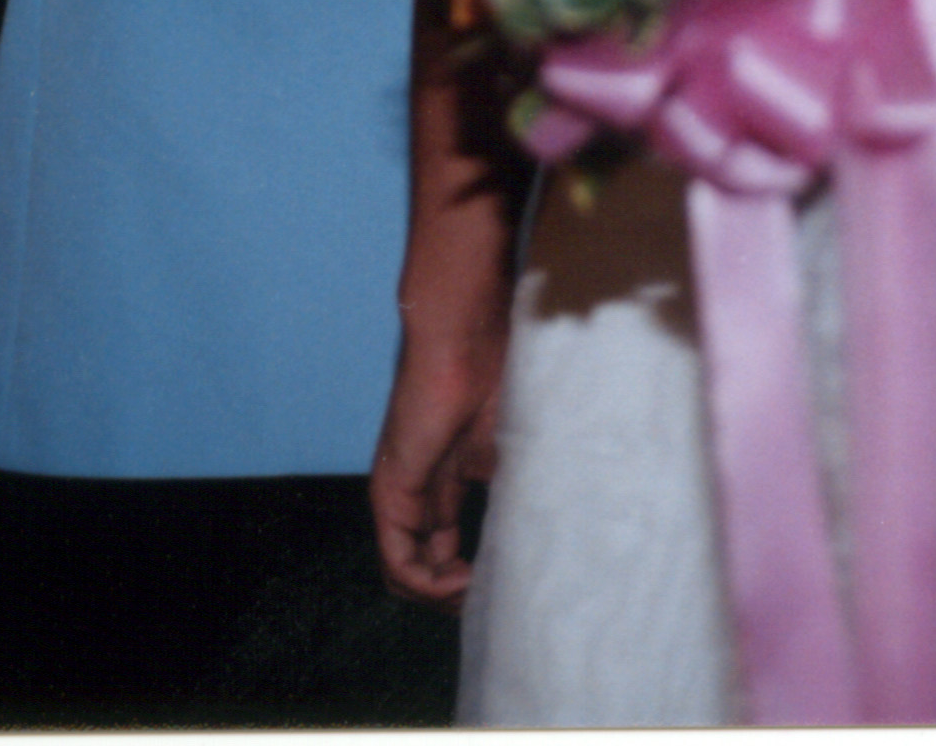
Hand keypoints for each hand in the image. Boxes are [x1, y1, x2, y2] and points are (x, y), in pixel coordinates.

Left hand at [370, 321, 505, 605]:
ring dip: (440, 596)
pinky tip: (459, 582)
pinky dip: (425, 583)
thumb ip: (520, 490)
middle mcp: (421, 489)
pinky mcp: (391, 488)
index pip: (445, 546)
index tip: (505, 583)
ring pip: (405, 570)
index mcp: (450, 477)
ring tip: (476, 595)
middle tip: (490, 602)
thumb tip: (545, 541)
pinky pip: (396, 557)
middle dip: (455, 594)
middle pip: (424, 564)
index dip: (472, 576)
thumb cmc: (499, 370)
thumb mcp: (519, 447)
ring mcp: (402, 489)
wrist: (467, 333)